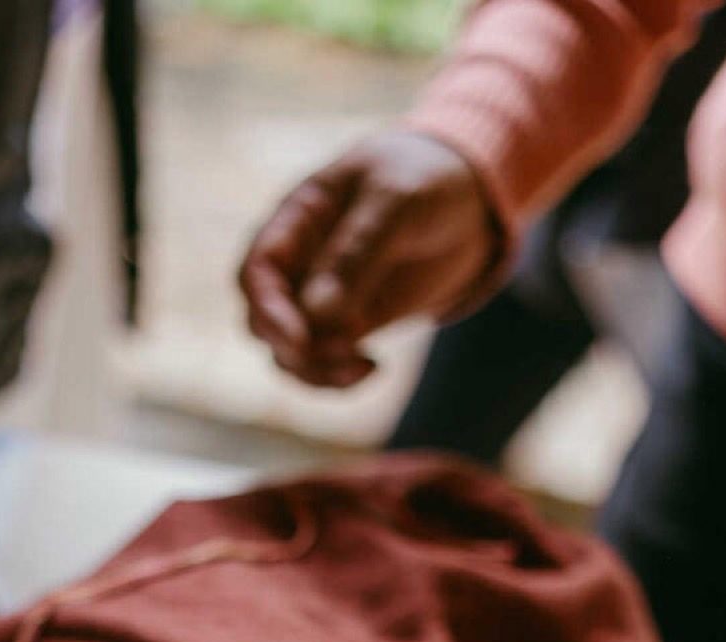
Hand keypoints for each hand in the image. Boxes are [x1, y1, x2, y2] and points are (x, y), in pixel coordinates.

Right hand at [238, 130, 498, 387]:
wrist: (469, 201)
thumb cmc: (425, 179)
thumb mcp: (396, 200)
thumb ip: (357, 251)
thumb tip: (316, 313)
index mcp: (296, 220)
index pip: (256, 272)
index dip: (268, 309)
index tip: (301, 339)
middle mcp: (298, 264)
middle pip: (264, 323)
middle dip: (294, 349)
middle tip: (344, 353)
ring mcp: (321, 300)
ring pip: (290, 354)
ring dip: (318, 372)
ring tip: (364, 367)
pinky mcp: (349, 327)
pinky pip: (325, 365)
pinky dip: (340, 378)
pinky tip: (374, 368)